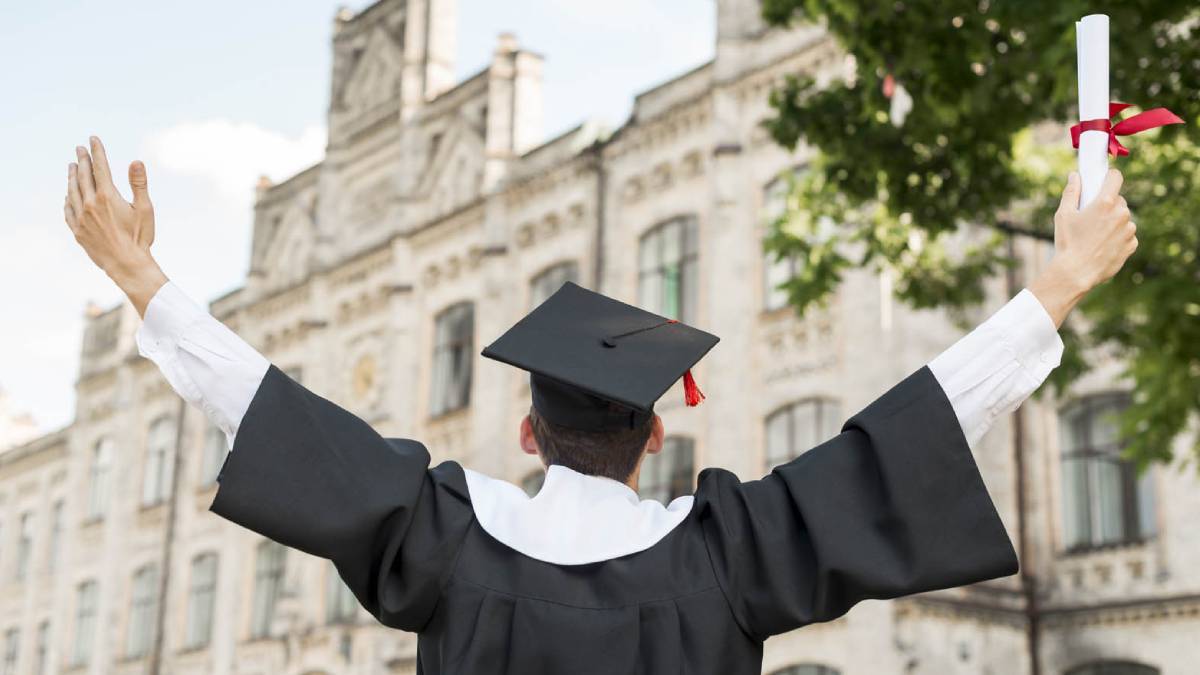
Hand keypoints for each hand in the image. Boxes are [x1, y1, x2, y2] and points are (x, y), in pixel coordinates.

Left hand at [65, 136, 166, 315]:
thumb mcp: (145, 209)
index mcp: (108, 197)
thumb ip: (139, 184)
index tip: (93, 139)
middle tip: (79, 149)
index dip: (97, 151)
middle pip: (84, 176)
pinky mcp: (77, 230)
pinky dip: (68, 198)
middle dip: (82, 160)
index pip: (100, 167)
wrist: (126, 264)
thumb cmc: (139, 237)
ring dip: (72, 177)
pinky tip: (68, 194)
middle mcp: (90, 204)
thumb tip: (136, 161)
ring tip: (72, 166)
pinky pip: (68, 209)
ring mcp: (81, 217)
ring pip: (72, 191)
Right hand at [1050, 169, 1137, 290]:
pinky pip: (1127, 235)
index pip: (1116, 177)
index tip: (1103, 181)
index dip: (1109, 177)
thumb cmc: (1068, 243)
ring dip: (1113, 222)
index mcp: (1105, 202)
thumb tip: (1075, 176)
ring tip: (1096, 235)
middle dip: (1107, 204)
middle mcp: (1121, 214)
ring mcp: (1129, 230)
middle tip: (1092, 216)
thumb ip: (1071, 192)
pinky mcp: (1132, 245)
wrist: (1076, 272)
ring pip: (1123, 218)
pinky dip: (1118, 237)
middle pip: (1118, 200)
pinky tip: (1103, 245)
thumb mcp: (1063, 215)